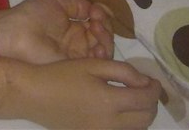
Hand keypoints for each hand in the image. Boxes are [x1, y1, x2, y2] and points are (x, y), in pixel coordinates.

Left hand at [0, 0, 112, 64]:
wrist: (15, 33)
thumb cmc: (33, 15)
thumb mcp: (58, 3)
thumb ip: (79, 4)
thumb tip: (96, 8)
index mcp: (73, 28)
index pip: (97, 24)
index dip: (101, 15)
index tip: (96, 9)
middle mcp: (78, 43)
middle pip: (103, 37)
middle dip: (106, 26)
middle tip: (96, 19)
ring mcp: (77, 57)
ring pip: (104, 51)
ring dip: (106, 38)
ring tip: (96, 27)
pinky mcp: (75, 69)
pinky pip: (96, 65)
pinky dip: (103, 54)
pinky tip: (97, 44)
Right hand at [15, 58, 161, 129]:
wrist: (34, 95)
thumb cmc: (61, 75)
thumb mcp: (92, 64)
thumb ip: (123, 71)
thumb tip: (144, 82)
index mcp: (110, 101)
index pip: (146, 99)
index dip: (155, 89)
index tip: (152, 80)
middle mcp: (110, 123)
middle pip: (146, 118)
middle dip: (152, 103)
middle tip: (146, 89)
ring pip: (136, 129)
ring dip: (142, 115)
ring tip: (134, 98)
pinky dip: (128, 123)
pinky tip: (119, 110)